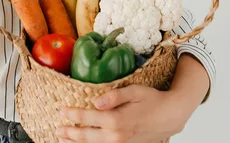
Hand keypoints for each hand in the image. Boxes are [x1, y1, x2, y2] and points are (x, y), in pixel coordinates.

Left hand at [56, 84, 190, 142]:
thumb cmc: (153, 100)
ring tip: (64, 140)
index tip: (62, 112)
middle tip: (58, 129)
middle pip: (87, 136)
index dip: (73, 115)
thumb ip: (114, 96)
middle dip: (70, 133)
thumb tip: (95, 102)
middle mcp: (117, 135)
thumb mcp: (134, 91)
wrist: (171, 116)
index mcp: (116, 119)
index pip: (88, 118)